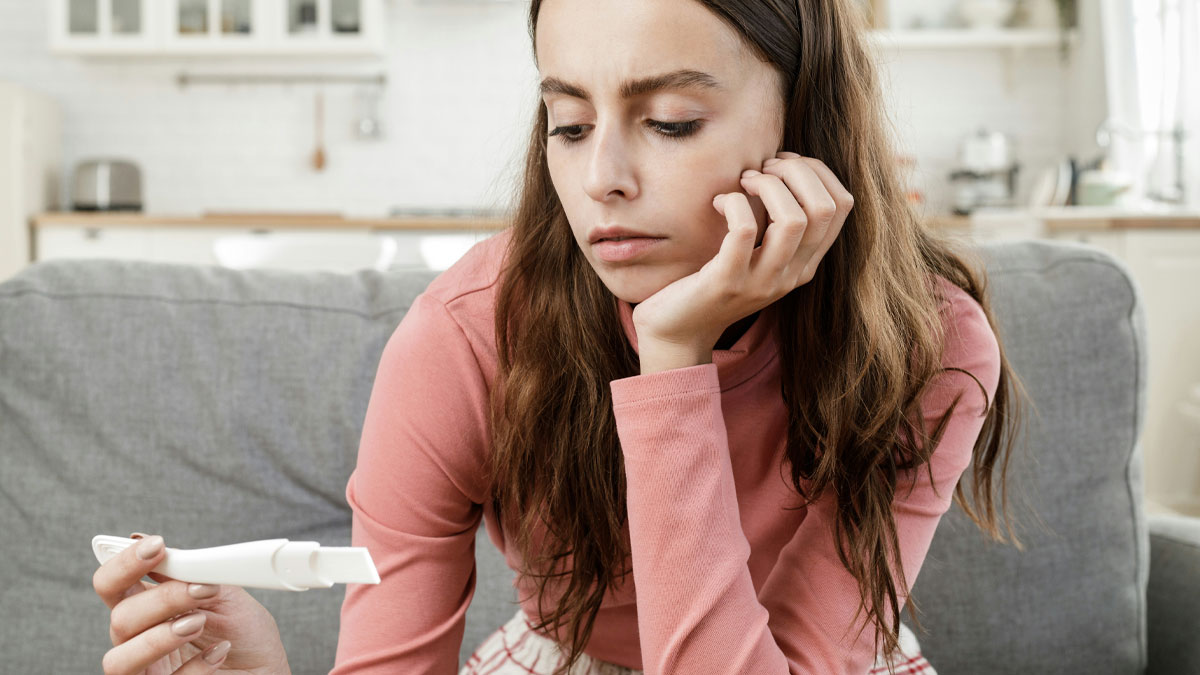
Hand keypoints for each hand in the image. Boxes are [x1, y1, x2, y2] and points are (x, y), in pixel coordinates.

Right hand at [94, 533, 291, 674]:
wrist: (266, 670)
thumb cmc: (244, 634)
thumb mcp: (225, 596)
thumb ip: (194, 574)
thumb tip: (163, 549)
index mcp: (146, 610)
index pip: (113, 586)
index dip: (124, 564)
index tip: (156, 545)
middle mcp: (137, 642)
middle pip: (119, 619)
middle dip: (161, 600)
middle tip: (203, 589)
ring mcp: (148, 672)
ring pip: (119, 661)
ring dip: (159, 638)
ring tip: (199, 623)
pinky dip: (195, 668)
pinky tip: (220, 652)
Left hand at [631, 151, 853, 371]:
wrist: (678, 331)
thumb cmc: (713, 281)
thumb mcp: (757, 255)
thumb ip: (775, 224)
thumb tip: (782, 166)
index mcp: (804, 265)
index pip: (841, 207)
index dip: (817, 172)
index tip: (782, 165)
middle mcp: (791, 275)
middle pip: (823, 208)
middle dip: (796, 172)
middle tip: (762, 169)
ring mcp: (762, 282)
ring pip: (793, 219)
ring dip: (768, 185)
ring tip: (744, 182)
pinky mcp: (727, 282)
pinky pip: (745, 229)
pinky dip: (733, 202)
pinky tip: (718, 203)